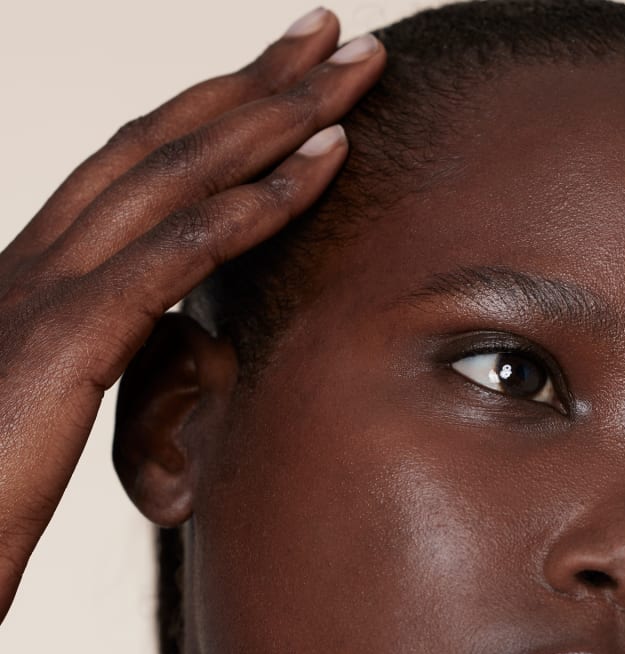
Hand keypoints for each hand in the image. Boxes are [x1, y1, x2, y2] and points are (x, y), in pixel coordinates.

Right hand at [0, 6, 384, 622]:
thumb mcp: (50, 410)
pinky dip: (252, 204)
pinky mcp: (68, 338)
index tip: (282, 77)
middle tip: (332, 33)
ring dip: (272, 116)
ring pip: (176, 175)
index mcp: (39, 275)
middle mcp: (43, 260)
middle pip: (161, 145)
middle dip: (253, 83)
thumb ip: (102, 358)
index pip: (134, 170)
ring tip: (350, 70)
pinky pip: (176, 253)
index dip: (210, 114)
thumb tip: (169, 347)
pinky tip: (318, 166)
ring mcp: (51, 290)